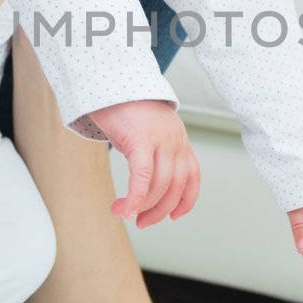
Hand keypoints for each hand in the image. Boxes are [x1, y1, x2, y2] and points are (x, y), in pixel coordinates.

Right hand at [90, 100, 200, 227]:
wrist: (110, 80)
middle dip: (159, 210)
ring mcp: (161, 139)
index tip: (174, 216)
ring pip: (160, 185)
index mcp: (179, 139)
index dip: (186, 200)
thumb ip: (150, 150)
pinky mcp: (141, 139)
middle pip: (176, 186)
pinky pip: (143, 177)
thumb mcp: (145, 130)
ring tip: (125, 213)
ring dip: (143, 206)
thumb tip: (142, 178)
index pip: (193, 175)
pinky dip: (135, 197)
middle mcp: (176, 140)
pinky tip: (125, 208)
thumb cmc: (123, 107)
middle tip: (141, 222)